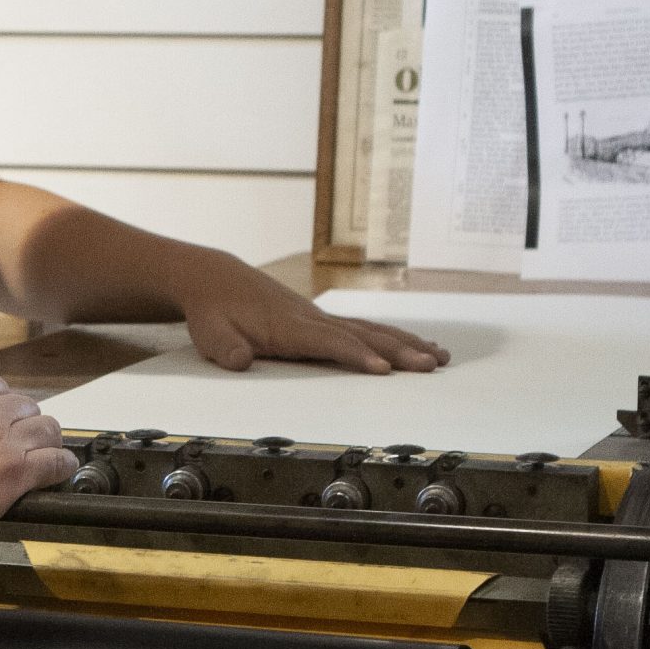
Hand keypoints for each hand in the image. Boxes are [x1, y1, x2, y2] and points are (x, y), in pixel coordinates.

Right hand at [0, 371, 75, 558]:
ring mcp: (2, 442)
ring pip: (47, 429)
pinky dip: (62, 465)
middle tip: (17, 438)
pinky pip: (57, 462)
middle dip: (22, 420)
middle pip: (24, 405)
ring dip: (47, 440)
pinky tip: (61, 470)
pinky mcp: (15, 476)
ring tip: (45, 451)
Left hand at [177, 255, 446, 374]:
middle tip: (430, 365)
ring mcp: (320, 317)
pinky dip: (393, 337)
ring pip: (370, 330)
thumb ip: (225, 348)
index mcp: (287, 326)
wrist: (216, 279)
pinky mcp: (323, 320)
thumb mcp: (209, 334)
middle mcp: (311, 319)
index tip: (383, 369)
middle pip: (361, 335)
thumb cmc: (213, 312)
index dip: (355, 355)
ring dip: (405, 344)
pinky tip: (417, 345)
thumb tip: (238, 360)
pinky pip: (365, 328)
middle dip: (398, 351)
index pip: (327, 342)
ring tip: (440, 358)